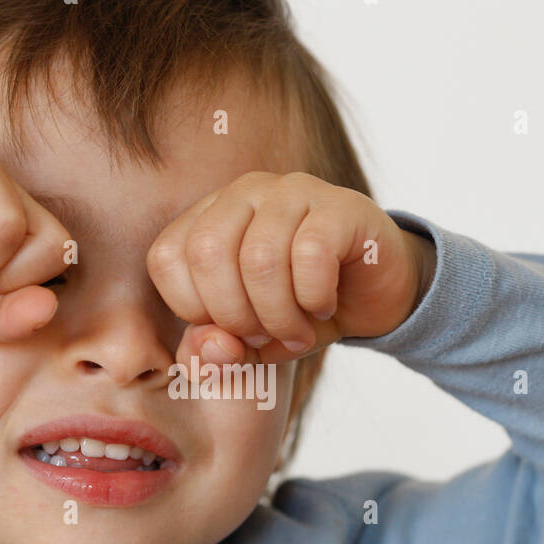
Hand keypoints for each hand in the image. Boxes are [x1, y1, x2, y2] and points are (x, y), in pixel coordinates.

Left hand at [146, 171, 434, 367]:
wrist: (376, 295)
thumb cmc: (302, 311)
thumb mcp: (249, 343)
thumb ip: (212, 351)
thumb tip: (208, 349)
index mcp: (210, 216)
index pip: (168, 258)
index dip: (194, 310)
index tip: (232, 331)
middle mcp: (245, 193)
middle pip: (208, 253)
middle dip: (235, 316)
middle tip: (266, 337)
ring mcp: (293, 191)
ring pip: (259, 258)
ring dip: (279, 315)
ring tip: (298, 331)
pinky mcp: (340, 205)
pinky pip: (310, 255)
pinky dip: (314, 298)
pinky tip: (324, 306)